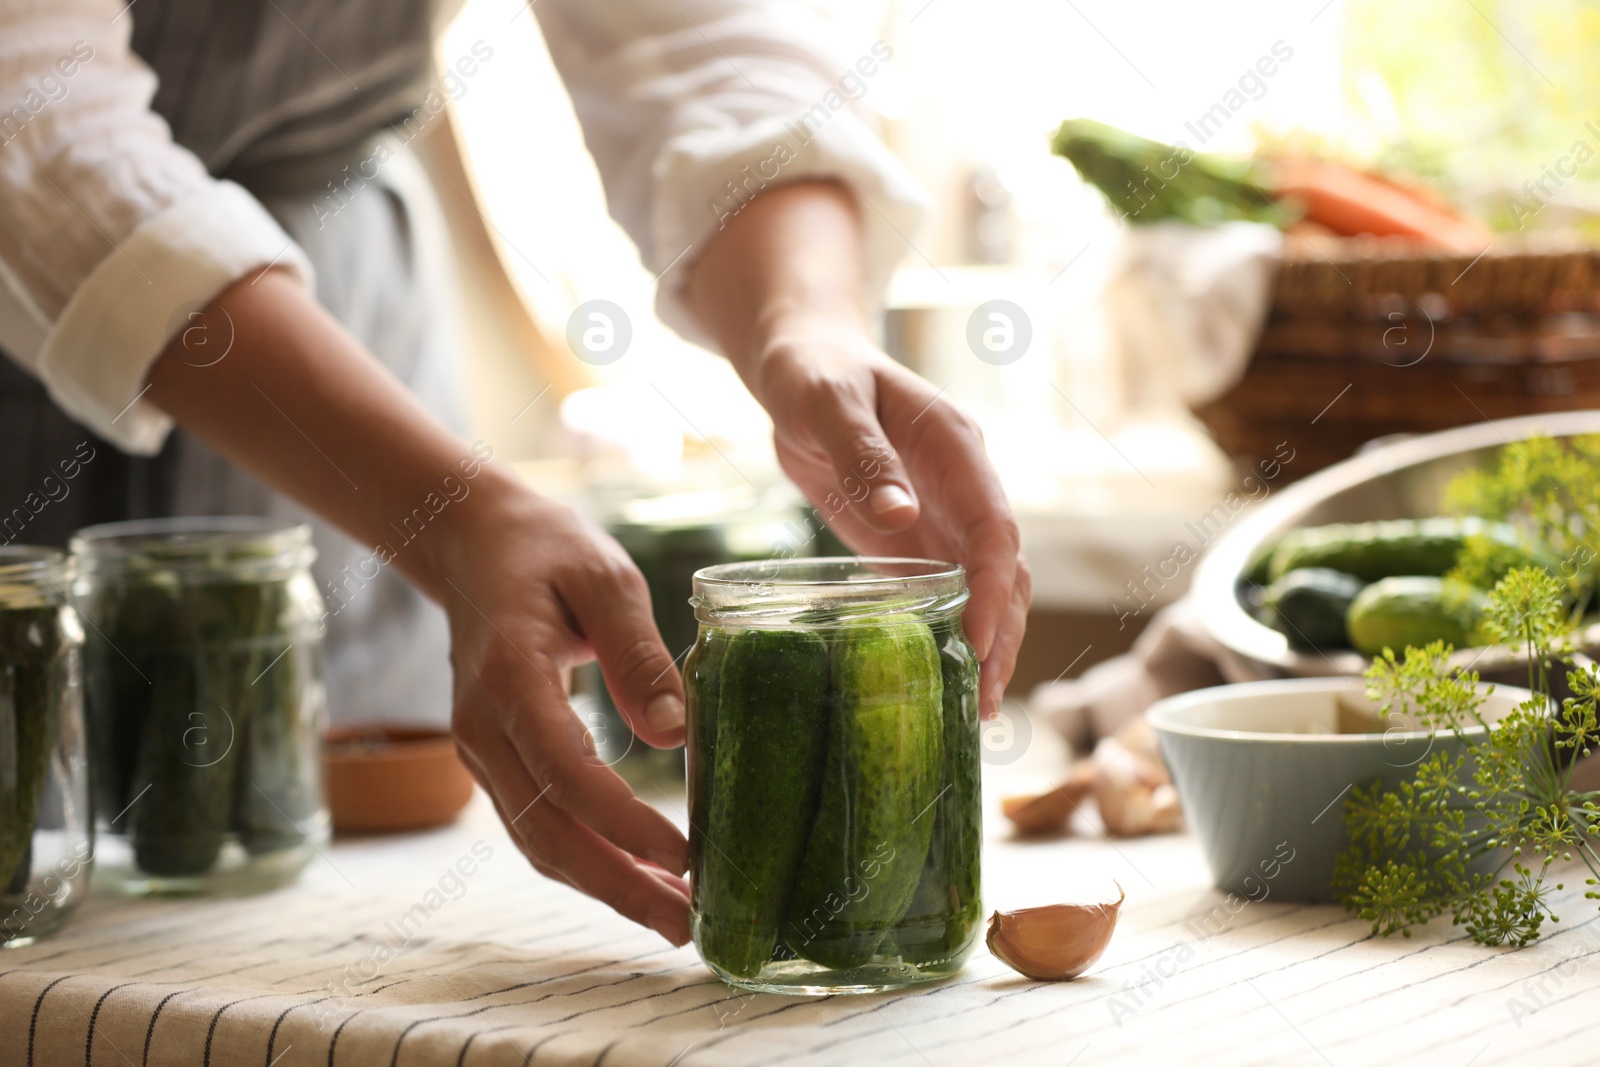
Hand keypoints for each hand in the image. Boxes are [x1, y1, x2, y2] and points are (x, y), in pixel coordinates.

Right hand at [438, 477, 692, 944]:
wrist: (472, 543)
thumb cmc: (547, 551)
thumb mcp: (605, 577)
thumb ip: (638, 651)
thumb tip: (676, 735)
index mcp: (509, 678)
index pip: (566, 773)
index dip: (625, 825)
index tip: (686, 856)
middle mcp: (483, 727)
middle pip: (547, 830)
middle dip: (618, 886)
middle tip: (687, 926)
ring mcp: (480, 749)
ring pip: (537, 840)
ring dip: (604, 886)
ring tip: (675, 917)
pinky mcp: (493, 759)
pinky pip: (535, 824)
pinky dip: (584, 860)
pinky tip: (636, 877)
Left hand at [751, 313, 1030, 714]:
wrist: (804, 361)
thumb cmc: (815, 370)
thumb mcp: (827, 403)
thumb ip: (862, 454)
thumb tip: (901, 514)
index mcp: (955, 447)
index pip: (993, 525)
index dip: (992, 585)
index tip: (979, 638)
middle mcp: (963, 485)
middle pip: (1004, 568)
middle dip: (1002, 633)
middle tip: (986, 701)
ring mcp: (943, 513)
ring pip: (984, 587)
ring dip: (987, 643)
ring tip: (977, 709)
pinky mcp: (913, 537)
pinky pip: (944, 592)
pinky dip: (951, 635)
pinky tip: (945, 681)